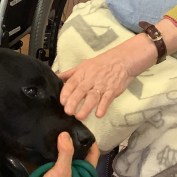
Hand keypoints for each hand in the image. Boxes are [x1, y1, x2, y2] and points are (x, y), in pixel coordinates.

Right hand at [25, 132, 98, 176]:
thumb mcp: (61, 171)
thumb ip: (66, 153)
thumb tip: (66, 133)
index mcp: (84, 175)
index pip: (93, 155)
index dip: (91, 142)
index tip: (85, 129)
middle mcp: (77, 173)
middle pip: (81, 154)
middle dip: (77, 141)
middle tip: (71, 125)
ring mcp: (65, 173)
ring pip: (69, 155)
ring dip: (66, 145)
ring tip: (62, 129)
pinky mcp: (53, 172)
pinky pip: (57, 158)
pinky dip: (56, 149)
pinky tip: (53, 140)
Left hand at [58, 20, 176, 120]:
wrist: (122, 60)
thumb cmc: (101, 64)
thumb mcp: (83, 66)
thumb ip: (69, 74)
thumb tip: (55, 78)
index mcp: (83, 72)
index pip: (72, 82)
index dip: (66, 92)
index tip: (62, 101)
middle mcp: (91, 78)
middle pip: (81, 91)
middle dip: (74, 101)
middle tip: (68, 112)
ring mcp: (102, 85)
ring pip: (93, 97)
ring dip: (86, 107)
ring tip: (80, 117)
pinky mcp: (113, 90)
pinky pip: (107, 99)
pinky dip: (103, 106)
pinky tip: (99, 114)